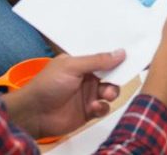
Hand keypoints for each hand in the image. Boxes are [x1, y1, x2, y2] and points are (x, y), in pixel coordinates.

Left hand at [2, 51, 124, 138]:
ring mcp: (88, 94)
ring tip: (105, 94)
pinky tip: (93, 107)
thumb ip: (97, 60)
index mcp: (81, 62)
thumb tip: (121, 52)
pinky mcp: (89, 111)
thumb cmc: (48, 85)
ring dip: (111, 92)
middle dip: (116, 76)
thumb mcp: (72, 67)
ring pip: (110, 91)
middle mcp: (86, 77)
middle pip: (111, 74)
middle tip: (117, 78)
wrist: (35, 114)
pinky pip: (104, 107)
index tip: (131, 54)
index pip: (102, 56)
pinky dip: (102, 107)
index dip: (116, 56)